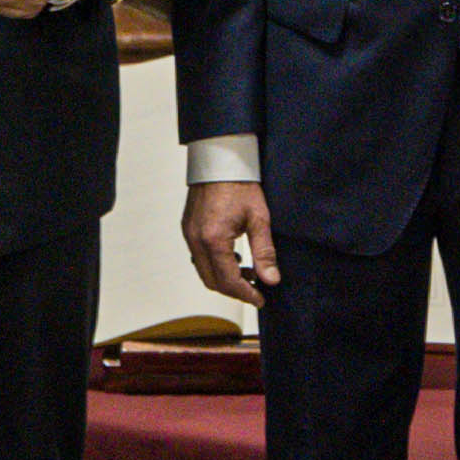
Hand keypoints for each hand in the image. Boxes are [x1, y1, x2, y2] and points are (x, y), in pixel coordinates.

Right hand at [185, 180, 279, 299]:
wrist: (219, 160)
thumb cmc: (240, 184)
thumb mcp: (259, 218)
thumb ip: (264, 252)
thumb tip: (271, 279)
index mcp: (214, 239)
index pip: (228, 281)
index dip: (245, 294)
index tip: (260, 299)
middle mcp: (196, 240)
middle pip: (212, 281)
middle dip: (234, 290)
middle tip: (256, 289)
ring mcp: (189, 234)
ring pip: (203, 271)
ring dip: (224, 278)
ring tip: (248, 271)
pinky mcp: (188, 228)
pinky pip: (198, 257)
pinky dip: (214, 265)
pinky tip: (233, 257)